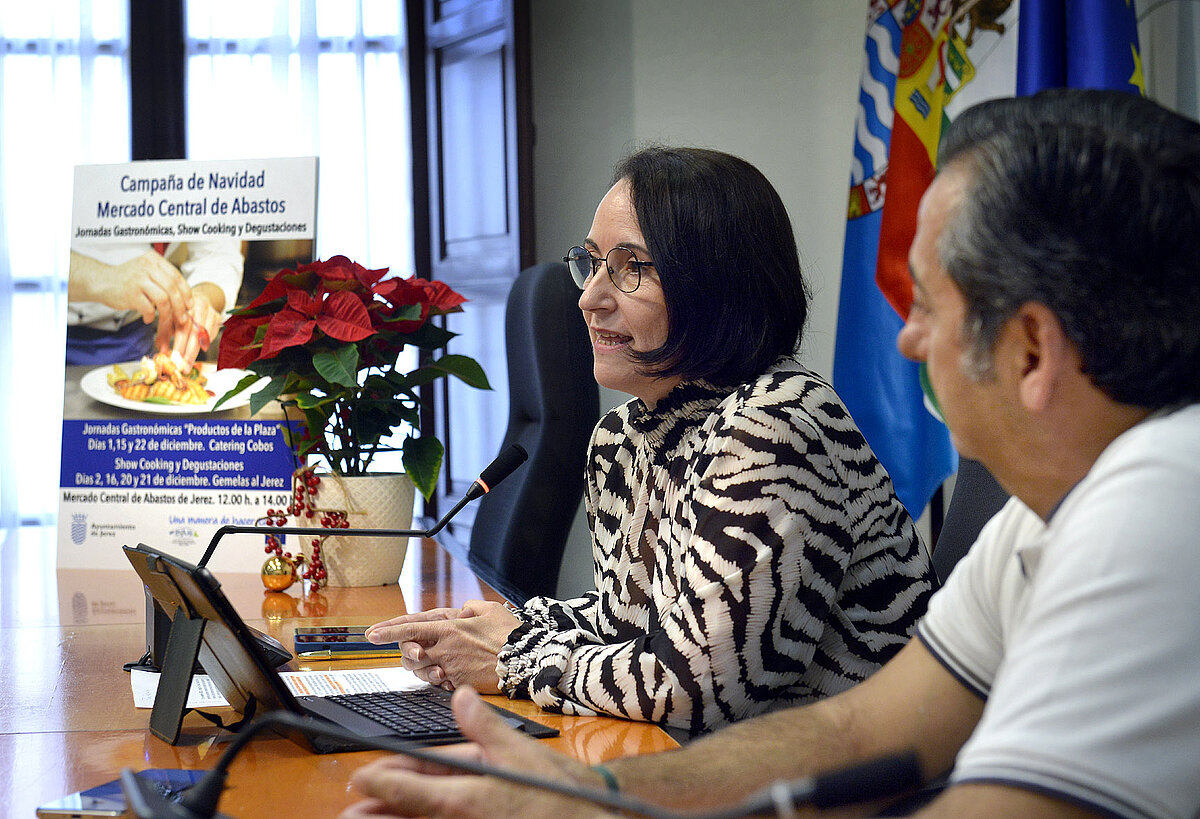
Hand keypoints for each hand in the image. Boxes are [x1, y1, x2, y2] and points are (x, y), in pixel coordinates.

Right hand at [69, 250, 192, 325]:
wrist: (100, 281)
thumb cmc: (127, 279)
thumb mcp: (146, 271)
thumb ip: (163, 280)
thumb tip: (185, 299)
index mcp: (153, 260)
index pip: (176, 276)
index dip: (186, 292)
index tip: (190, 304)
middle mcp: (147, 267)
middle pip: (172, 289)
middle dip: (180, 306)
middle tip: (183, 317)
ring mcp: (138, 279)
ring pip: (163, 299)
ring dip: (168, 314)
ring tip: (167, 321)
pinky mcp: (131, 293)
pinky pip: (149, 308)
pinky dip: (151, 316)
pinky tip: (148, 318)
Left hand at [155, 282, 222, 368]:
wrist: (199, 297)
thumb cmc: (181, 310)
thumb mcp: (170, 317)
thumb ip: (164, 333)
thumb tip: (161, 352)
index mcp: (180, 304)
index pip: (178, 325)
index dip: (176, 343)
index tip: (172, 358)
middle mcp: (196, 305)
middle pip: (192, 331)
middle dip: (187, 351)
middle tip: (183, 366)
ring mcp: (208, 310)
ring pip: (203, 334)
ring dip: (196, 351)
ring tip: (189, 363)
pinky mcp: (217, 316)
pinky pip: (212, 333)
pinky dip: (205, 344)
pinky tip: (199, 352)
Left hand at [340, 687, 612, 818]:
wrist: (586, 816)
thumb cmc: (554, 786)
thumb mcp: (518, 747)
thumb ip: (482, 723)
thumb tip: (459, 695)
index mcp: (468, 794)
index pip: (412, 789)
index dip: (382, 782)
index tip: (360, 777)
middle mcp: (462, 817)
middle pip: (409, 815)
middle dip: (379, 811)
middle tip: (350, 811)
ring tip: (368, 816)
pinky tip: (414, 816)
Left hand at [365, 601, 520, 693]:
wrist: (526, 660)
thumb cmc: (511, 634)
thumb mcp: (490, 609)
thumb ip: (471, 607)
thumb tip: (462, 610)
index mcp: (450, 628)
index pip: (410, 628)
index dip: (387, 631)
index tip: (370, 634)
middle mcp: (446, 649)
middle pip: (410, 653)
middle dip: (407, 654)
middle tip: (414, 652)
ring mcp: (451, 668)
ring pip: (421, 671)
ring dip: (422, 668)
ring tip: (434, 663)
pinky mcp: (459, 685)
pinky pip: (439, 684)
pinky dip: (441, 679)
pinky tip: (451, 674)